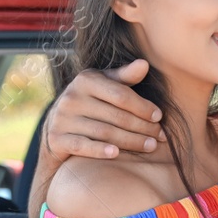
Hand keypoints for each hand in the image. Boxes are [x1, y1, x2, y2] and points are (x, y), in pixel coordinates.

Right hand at [44, 61, 166, 160]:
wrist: (56, 125)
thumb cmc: (90, 102)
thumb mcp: (105, 84)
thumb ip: (125, 76)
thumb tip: (144, 64)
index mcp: (86, 80)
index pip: (121, 95)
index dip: (143, 107)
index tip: (159, 117)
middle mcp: (72, 97)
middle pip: (115, 116)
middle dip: (142, 127)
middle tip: (160, 137)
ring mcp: (62, 118)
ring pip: (104, 132)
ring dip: (130, 141)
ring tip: (150, 146)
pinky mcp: (56, 138)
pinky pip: (81, 145)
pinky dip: (99, 150)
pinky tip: (116, 154)